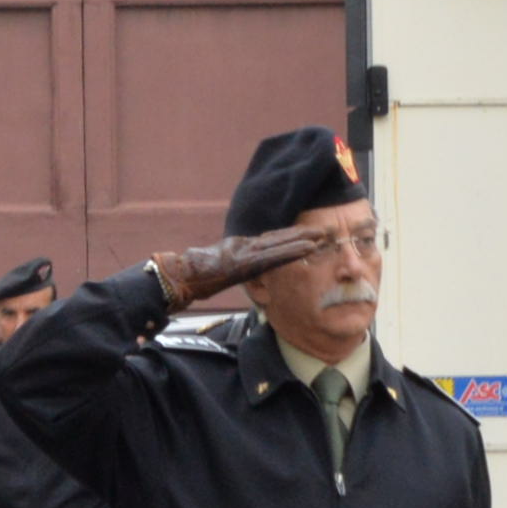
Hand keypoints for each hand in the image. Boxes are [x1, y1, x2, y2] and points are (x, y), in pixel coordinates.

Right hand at [149, 230, 323, 308]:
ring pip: (279, 243)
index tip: (309, 237)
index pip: (270, 243)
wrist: (181, 275)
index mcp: (240, 250)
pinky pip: (273, 256)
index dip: (290, 238)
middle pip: (278, 239)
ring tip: (321, 236)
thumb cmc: (196, 277)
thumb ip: (234, 270)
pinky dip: (292, 251)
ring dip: (301, 239)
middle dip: (301, 235)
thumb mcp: (218, 273)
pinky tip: (307, 249)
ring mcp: (245, 252)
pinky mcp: (245, 260)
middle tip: (324, 230)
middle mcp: (245, 247)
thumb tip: (243, 273)